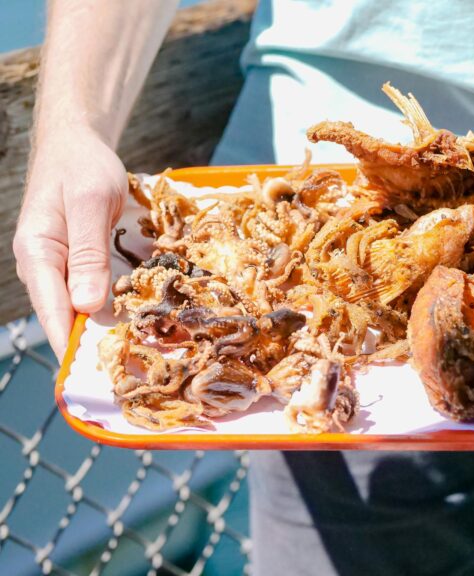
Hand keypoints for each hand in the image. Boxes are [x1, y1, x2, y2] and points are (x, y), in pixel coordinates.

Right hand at [13, 126, 126, 360]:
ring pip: (87, 310)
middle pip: (70, 318)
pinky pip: (100, 294)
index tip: (97, 381)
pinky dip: (122, 308)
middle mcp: (46, 269)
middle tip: (136, 375)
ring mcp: (65, 268)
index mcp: (37, 255)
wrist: (78, 145)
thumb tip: (87, 306)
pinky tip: (150, 323)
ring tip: (148, 358)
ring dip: (114, 331)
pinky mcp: (83, 264)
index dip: (74, 347)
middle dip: (99, 346)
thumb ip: (88, 253)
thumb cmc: (81, 167)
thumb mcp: (89, 203)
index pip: (54, 313)